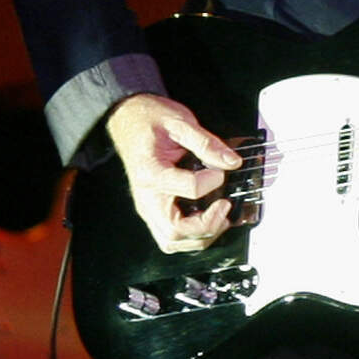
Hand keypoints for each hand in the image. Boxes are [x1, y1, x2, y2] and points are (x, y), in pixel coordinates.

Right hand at [107, 92, 240, 254]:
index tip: (223, 169)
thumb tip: (231, 161)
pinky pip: (170, 236)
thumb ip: (206, 143)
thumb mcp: (179, 121)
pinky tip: (208, 220)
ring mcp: (149, 206)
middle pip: (174, 232)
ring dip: (200, 236)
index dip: (214, 180)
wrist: (127, 117)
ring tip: (220, 216)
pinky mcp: (154, 209)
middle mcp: (146, 197)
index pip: (189, 189)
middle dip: (207, 225)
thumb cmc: (148, 119)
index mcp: (150, 173)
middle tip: (225, 206)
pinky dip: (191, 236)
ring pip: (171, 241)